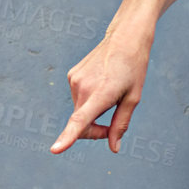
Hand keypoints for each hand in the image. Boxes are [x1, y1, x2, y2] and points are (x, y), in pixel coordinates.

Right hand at [50, 31, 150, 153]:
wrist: (125, 38)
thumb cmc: (134, 69)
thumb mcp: (133, 98)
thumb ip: (121, 124)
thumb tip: (113, 147)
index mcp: (101, 94)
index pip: (80, 120)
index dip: (68, 137)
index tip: (55, 149)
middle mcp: (84, 87)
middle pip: (81, 123)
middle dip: (94, 130)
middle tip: (110, 127)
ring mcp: (74, 80)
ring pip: (79, 111)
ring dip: (91, 114)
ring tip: (109, 96)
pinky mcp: (71, 75)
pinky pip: (78, 98)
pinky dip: (88, 101)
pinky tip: (101, 85)